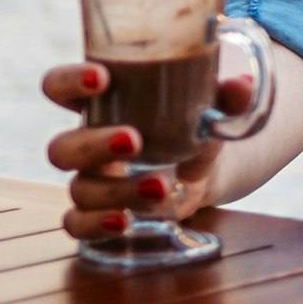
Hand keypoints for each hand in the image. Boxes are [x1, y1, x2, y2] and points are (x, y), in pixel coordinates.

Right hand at [40, 61, 256, 241]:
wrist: (206, 164)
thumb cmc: (192, 121)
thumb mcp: (209, 105)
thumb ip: (227, 95)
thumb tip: (243, 85)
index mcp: (101, 104)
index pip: (59, 87)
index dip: (69, 82)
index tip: (102, 78)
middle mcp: (88, 142)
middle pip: (62, 148)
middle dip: (94, 144)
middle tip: (135, 140)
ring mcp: (93, 180)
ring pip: (80, 189)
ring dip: (117, 190)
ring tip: (161, 186)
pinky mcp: (102, 213)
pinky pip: (78, 224)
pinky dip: (97, 225)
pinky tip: (126, 221)